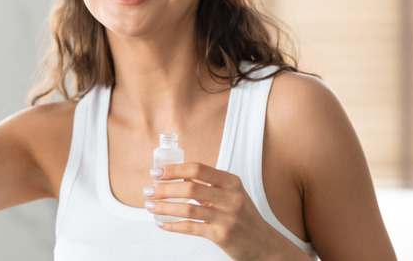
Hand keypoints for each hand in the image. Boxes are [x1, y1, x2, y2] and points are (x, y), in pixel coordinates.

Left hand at [144, 162, 303, 259]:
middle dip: (164, 189)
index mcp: (231, 182)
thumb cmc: (243, 216)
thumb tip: (175, 175)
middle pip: (190, 187)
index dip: (174, 169)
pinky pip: (191, 228)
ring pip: (188, 208)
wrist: (264, 245)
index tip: (156, 172)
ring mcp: (228, 217)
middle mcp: (231, 197)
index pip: (198, 168)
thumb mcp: (231, 194)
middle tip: (148, 191)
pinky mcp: (222, 236)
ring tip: (149, 206)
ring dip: (164, 207)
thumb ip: (207, 185)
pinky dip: (173, 225)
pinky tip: (161, 223)